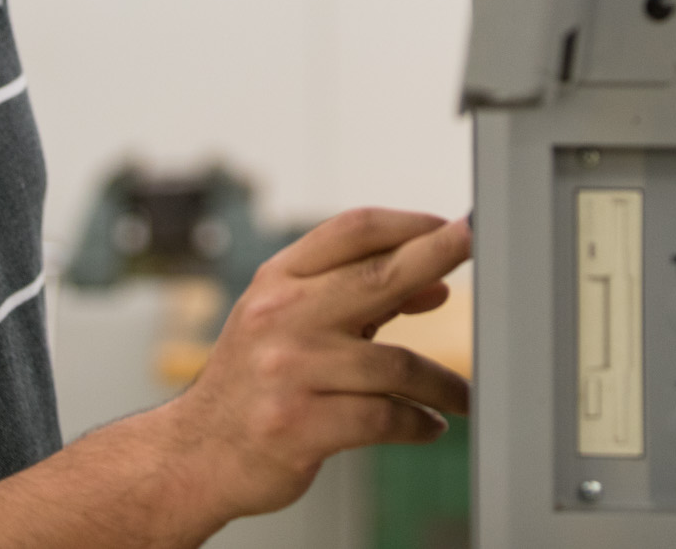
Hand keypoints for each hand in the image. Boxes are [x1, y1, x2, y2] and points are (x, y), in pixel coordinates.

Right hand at [161, 208, 471, 521]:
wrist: (196, 453)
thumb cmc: (253, 381)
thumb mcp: (289, 321)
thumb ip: (356, 298)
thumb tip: (435, 284)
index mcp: (278, 280)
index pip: (351, 230)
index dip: (408, 222)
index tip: (451, 225)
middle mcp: (281, 316)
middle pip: (380, 277)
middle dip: (438, 256)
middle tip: (480, 243)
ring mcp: (291, 371)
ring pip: (395, 364)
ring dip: (442, 383)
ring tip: (461, 397)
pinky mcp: (301, 426)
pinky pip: (384, 418)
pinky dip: (418, 423)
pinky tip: (429, 426)